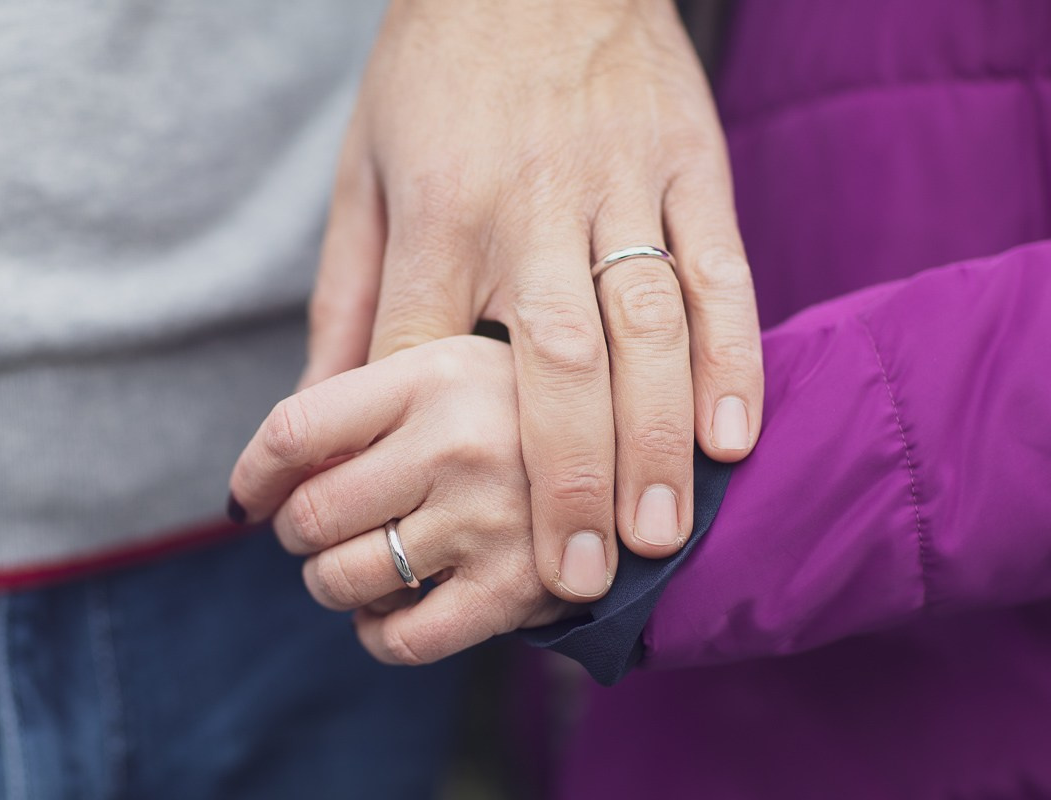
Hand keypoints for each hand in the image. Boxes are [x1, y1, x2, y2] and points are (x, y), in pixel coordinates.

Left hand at [230, 336, 569, 664]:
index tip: (249, 496)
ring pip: (342, 581)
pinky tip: (390, 611)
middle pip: (308, 516)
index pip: (295, 429)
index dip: (253, 473)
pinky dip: (378, 635)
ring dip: (331, 583)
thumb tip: (269, 466)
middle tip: (318, 529)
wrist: (644, 456)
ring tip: (359, 563)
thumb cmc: (522, 411)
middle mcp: (459, 443)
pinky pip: (402, 641)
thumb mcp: (457, 366)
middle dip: (296, 533)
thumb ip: (372, 394)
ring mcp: (489, 520)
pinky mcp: (517, 590)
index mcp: (434, 374)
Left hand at [302, 0, 762, 601]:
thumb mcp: (362, 174)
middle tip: (581, 577)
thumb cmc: (433, 76)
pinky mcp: (688, 165)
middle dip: (566, 479)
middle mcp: (529, 206)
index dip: (422, 457)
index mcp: (438, 212)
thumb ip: (349, 294)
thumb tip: (318, 409)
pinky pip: (719, 270)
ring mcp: (619, 184)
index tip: (439, 536)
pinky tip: (732, 434)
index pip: (424, 357)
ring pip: (645, 328)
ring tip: (660, 533)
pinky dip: (731, 355)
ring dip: (655, 439)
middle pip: (549, 364)